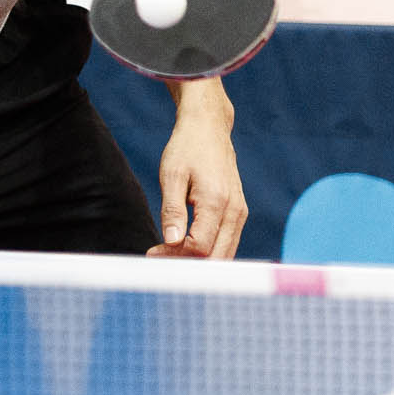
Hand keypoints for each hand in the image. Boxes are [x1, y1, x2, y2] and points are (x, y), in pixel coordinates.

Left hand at [147, 92, 246, 258]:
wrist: (208, 129)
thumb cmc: (186, 148)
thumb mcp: (171, 175)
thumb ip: (172, 210)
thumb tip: (171, 241)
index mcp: (216, 201)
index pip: (198, 246)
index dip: (175, 256)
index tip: (153, 253)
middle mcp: (234, 211)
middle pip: (216, 257)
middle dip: (188, 265)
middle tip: (160, 260)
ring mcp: (241, 213)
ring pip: (225, 254)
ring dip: (199, 262)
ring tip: (170, 255)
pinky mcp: (240, 212)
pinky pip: (228, 242)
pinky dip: (209, 251)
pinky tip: (186, 248)